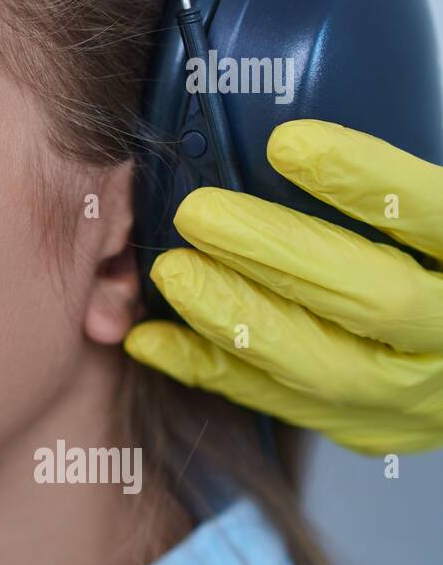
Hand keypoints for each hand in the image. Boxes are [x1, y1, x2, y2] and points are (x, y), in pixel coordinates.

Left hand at [124, 119, 442, 454]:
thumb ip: (389, 189)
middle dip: (275, 254)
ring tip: (172, 272)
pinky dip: (209, 368)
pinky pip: (279, 404)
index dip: (363, 181)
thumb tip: (285, 138)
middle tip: (198, 214)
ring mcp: (415, 395)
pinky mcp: (368, 426)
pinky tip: (151, 339)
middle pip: (373, 299)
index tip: (286, 144)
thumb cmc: (437, 262)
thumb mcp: (435, 218)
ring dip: (234, 316)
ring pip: (322, 367)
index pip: (431, 216)